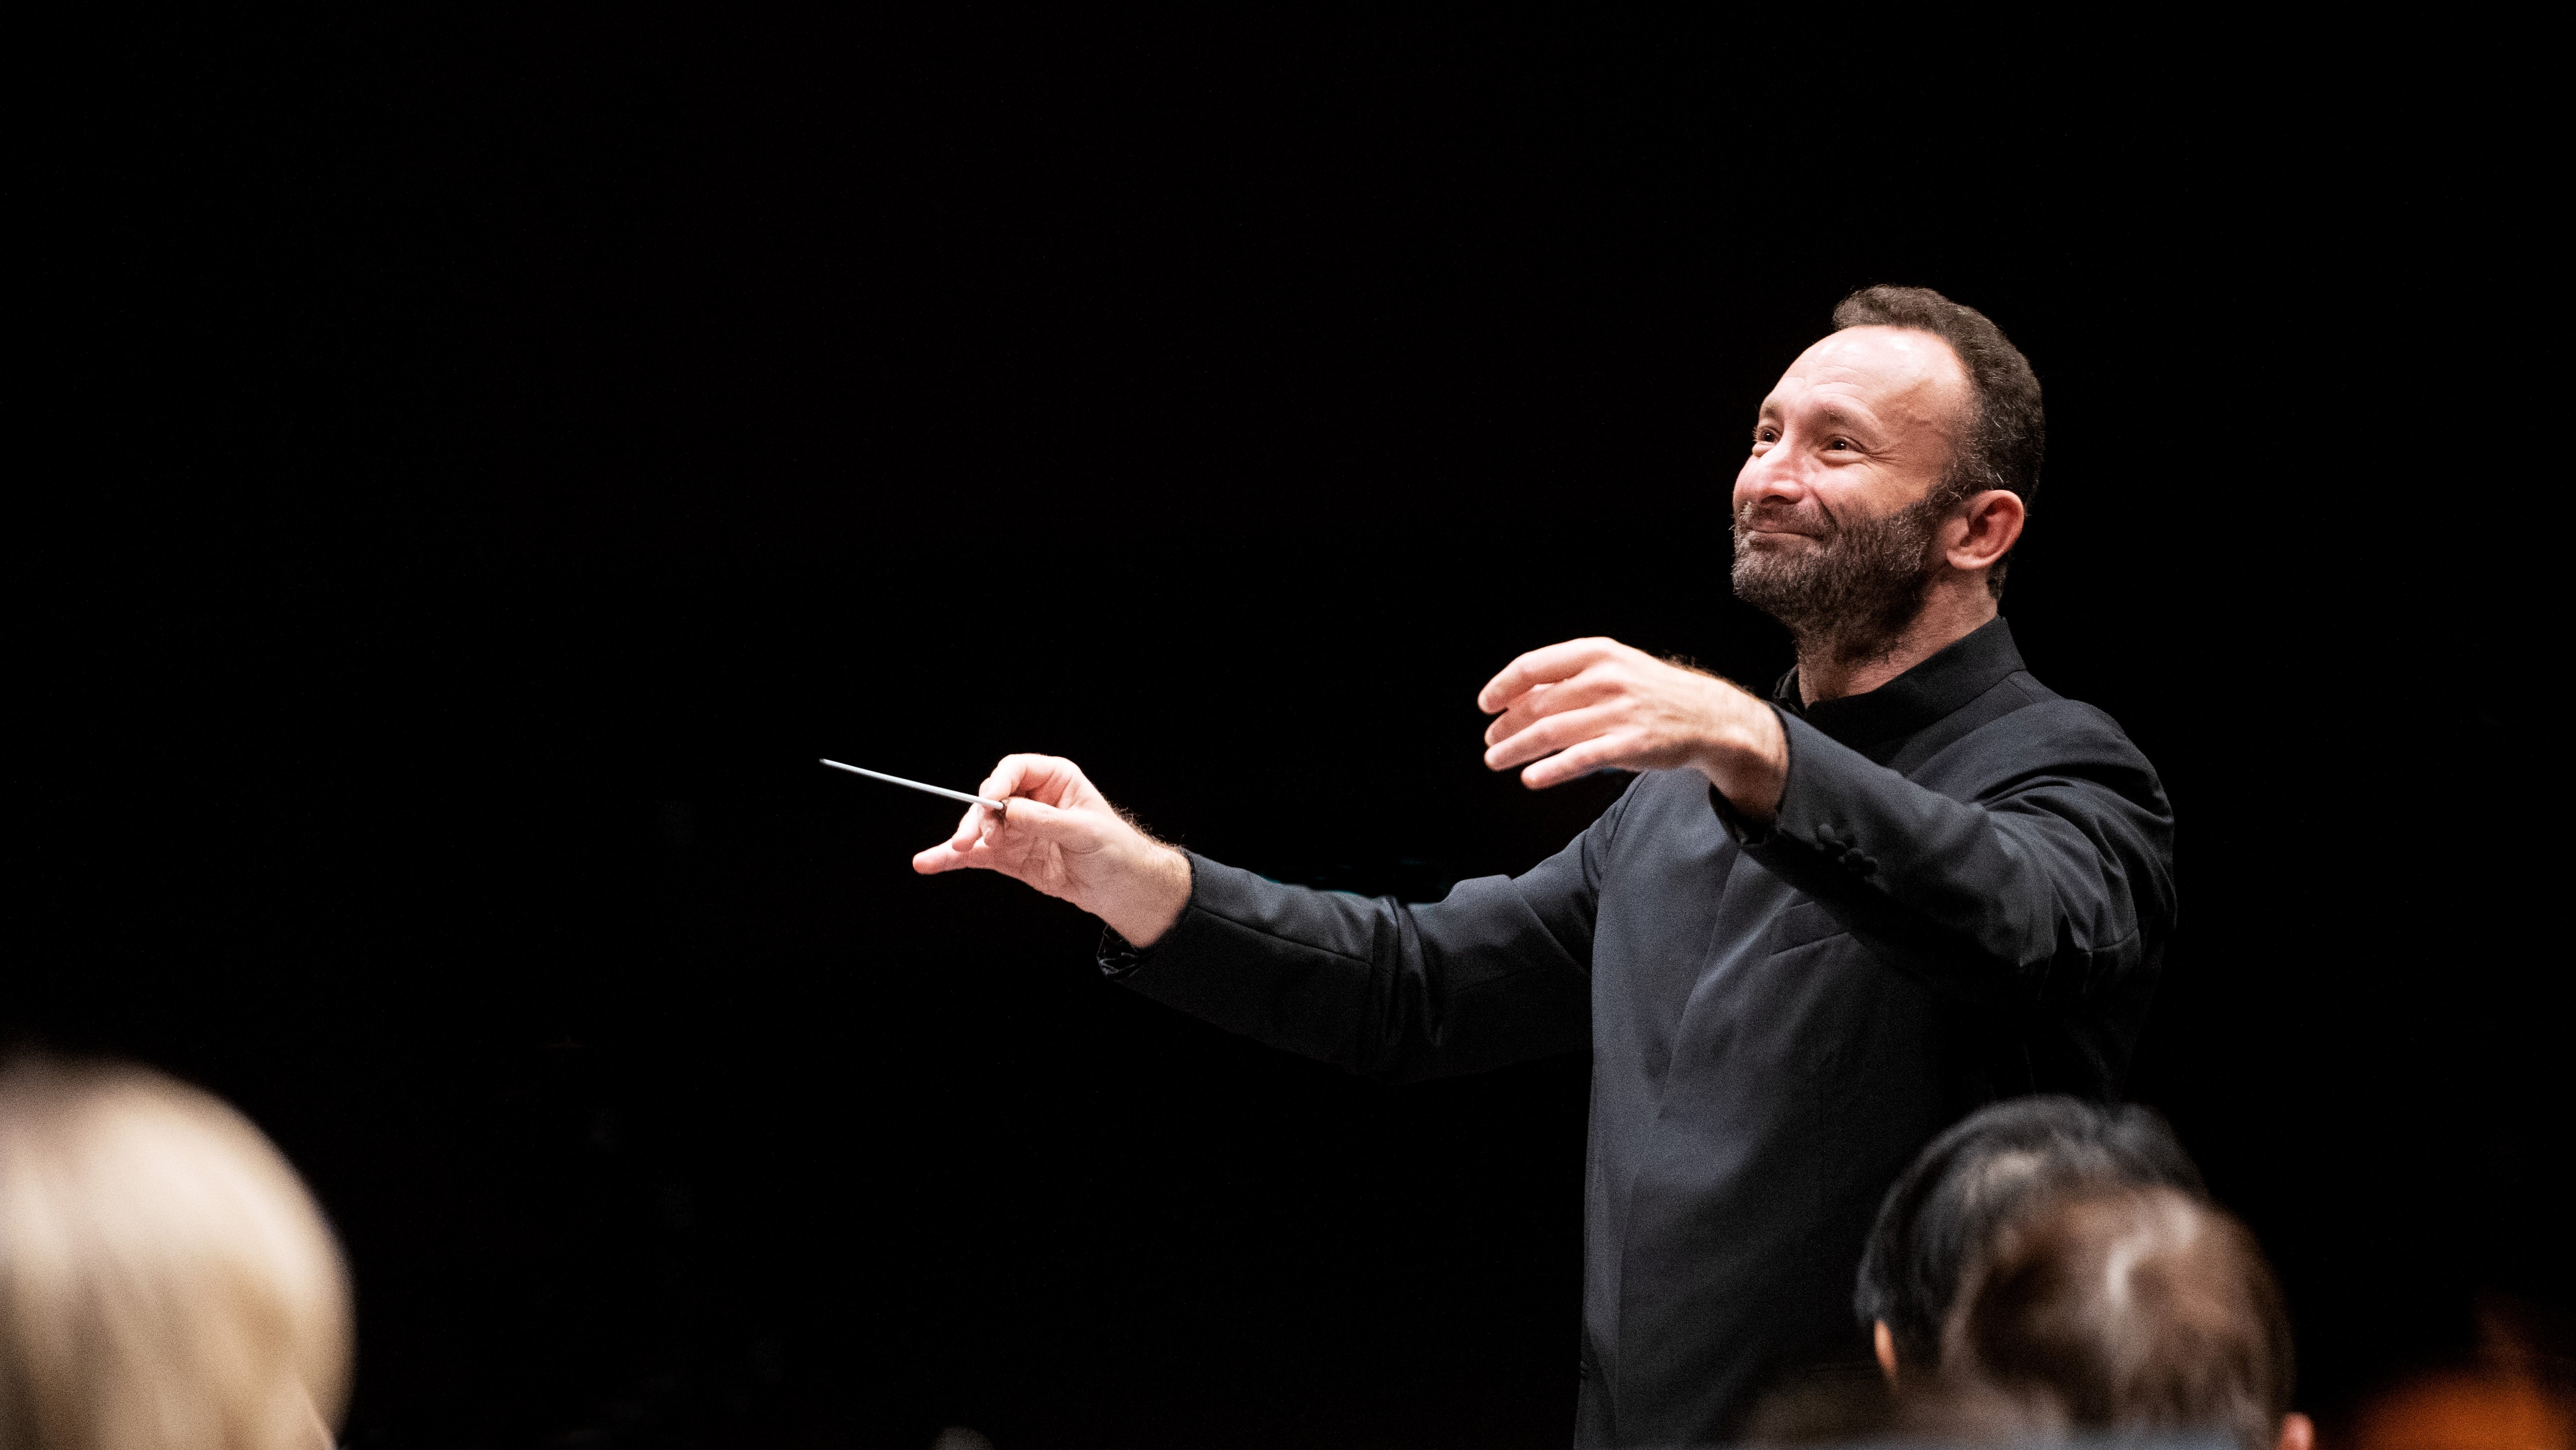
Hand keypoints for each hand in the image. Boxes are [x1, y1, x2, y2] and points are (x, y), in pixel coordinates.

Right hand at [912, 754, 1192, 946]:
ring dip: (963, 839)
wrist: (1121, 889)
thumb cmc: (1114, 850)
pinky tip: (930, 862)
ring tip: (953, 851)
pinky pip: (978, 856)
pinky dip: (954, 860)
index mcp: (1055, 780)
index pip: (1016, 770)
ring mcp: (1018, 829)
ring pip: (980, 828)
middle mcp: (1031, 800)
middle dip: (979, 817)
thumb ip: (1044, 820)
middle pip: (992, 799)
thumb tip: (1008, 810)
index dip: (998, 782)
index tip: (989, 800)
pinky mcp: (1010, 856)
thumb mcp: (1085, 831)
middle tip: (973, 839)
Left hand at [1477, 638, 1788, 821]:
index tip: (1486, 705)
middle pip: (1537, 704)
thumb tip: (1517, 695)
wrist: (1707, 715)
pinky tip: (1530, 778)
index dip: (1503, 686)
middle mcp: (1606, 679)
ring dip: (1515, 748)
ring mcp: (1619, 712)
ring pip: (1551, 732)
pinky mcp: (1631, 744)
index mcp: (1597, 654)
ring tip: (1495, 759)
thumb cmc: (1650, 693)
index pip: (1534, 666)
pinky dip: (1550, 770)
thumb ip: (1570, 678)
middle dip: (1506, 725)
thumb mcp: (1614, 668)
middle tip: (1490, 741)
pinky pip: (1580, 758)